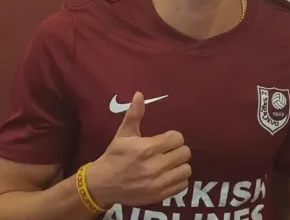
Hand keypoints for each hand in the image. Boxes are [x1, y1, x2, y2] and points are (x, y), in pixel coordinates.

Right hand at [85, 92, 191, 207]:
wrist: (102, 184)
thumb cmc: (115, 156)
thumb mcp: (123, 134)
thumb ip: (134, 115)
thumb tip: (139, 94)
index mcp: (146, 148)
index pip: (177, 138)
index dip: (173, 138)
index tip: (166, 140)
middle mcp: (154, 166)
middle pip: (184, 153)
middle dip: (177, 150)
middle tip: (168, 152)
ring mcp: (157, 183)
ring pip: (186, 169)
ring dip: (180, 166)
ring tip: (169, 164)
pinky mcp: (159, 195)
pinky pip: (182, 185)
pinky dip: (178, 180)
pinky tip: (168, 176)